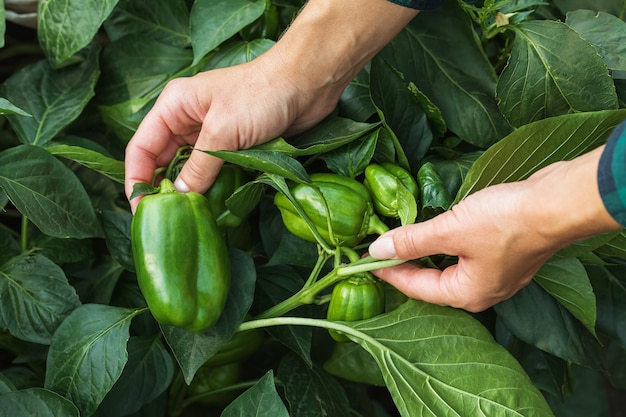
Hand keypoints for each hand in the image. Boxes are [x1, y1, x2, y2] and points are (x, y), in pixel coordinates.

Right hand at [124, 0, 417, 210]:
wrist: (307, 84)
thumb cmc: (261, 95)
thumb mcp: (223, 132)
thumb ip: (199, 167)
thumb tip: (180, 198)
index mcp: (175, 107)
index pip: (142, 147)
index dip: (136, 179)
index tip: (140, 208)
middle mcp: (188, 121)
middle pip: (163, 161)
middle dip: (162, 190)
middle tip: (163, 222)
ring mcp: (213, 134)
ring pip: (190, 169)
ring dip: (188, 192)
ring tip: (186, 219)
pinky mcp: (235, 146)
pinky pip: (215, 172)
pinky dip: (211, 188)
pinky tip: (211, 207)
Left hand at [368, 147, 621, 311]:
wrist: (558, 203)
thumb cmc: (506, 222)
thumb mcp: (450, 230)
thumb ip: (412, 241)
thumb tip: (379, 249)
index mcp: (468, 294)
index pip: (416, 288)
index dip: (388, 272)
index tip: (363, 261)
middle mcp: (482, 290)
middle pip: (431, 281)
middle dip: (404, 265)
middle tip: (379, 251)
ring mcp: (495, 272)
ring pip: (449, 266)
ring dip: (424, 253)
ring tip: (400, 240)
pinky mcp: (503, 252)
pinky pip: (464, 254)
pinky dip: (445, 245)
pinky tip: (434, 232)